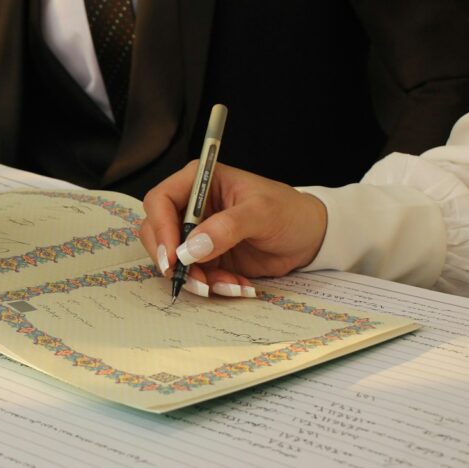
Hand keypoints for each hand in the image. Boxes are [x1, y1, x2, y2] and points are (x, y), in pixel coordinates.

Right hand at [140, 162, 328, 296]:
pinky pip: (194, 275)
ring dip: (196, 278)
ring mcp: (197, 234)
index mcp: (199, 182)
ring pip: (173, 259)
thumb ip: (226, 227)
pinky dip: (212, 285)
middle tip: (195, 280)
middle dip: (174, 261)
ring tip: (228, 285)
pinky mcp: (207, 257)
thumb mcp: (262, 213)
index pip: (160, 201)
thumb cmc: (290, 212)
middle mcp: (191, 207)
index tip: (173, 257)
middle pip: (157, 233)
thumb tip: (191, 248)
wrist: (312, 238)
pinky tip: (237, 285)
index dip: (160, 228)